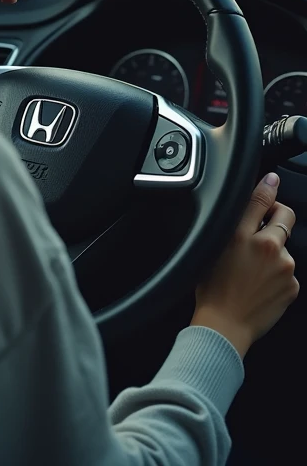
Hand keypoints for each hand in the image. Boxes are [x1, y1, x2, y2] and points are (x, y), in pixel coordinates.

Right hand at [191, 173, 298, 357]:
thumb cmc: (212, 288)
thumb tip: (247, 205)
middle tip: (263, 224)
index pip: (261, 199)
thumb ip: (232, 222)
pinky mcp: (293, 286)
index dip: (268, 186)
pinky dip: (277, 273)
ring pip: (284, 246)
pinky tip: (260, 283)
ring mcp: (285, 267)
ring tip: (252, 268)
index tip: (272, 179)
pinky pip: (287, 270)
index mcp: (243, 235)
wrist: (224, 326)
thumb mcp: (213, 246)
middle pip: (285, 216)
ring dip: (274, 250)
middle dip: (278, 215)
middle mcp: (268, 247)